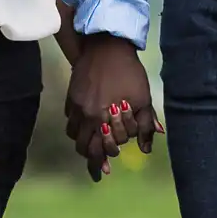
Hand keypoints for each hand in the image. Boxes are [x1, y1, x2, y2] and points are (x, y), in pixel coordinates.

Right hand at [64, 33, 158, 179]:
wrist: (107, 46)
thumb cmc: (129, 72)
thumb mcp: (143, 99)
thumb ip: (145, 125)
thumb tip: (146, 149)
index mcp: (100, 118)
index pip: (96, 150)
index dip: (100, 163)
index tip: (105, 171)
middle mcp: (84, 114)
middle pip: (82, 147)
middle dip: (91, 158)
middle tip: (100, 165)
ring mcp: (75, 104)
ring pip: (73, 134)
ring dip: (83, 143)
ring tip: (94, 146)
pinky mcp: (71, 95)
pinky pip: (70, 119)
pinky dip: (77, 127)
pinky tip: (88, 126)